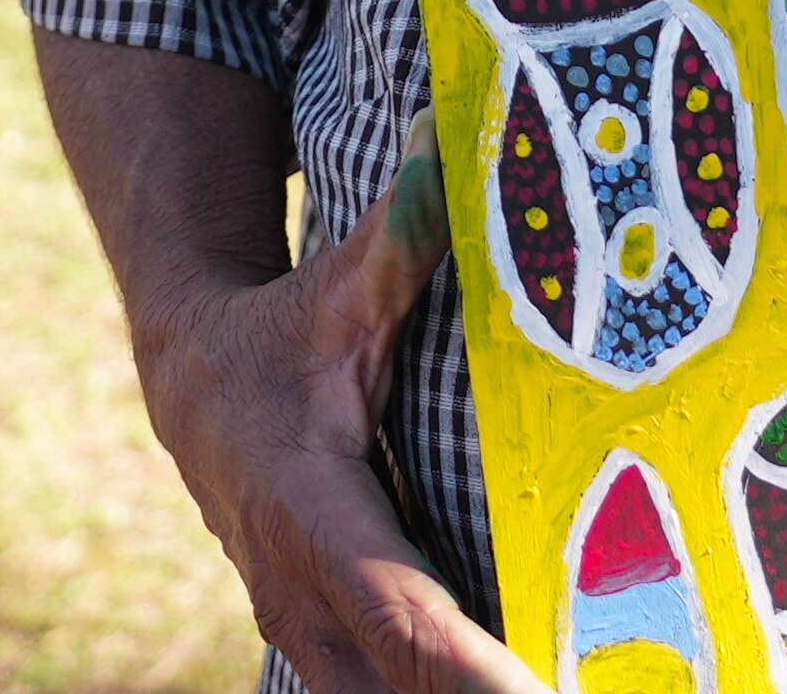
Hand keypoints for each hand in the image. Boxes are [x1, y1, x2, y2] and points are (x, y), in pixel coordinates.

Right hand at [29, 31, 544, 693]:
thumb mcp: (336, 288)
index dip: (469, 672)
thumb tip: (449, 146)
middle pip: (402, 691)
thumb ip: (401, 237)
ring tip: (590, 689)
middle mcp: (306, 596)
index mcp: (314, 512)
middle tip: (596, 693)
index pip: (402, 616)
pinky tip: (535, 685)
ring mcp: (309, 636)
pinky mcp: (325, 651)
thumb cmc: (279, 335)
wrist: (189, 384)